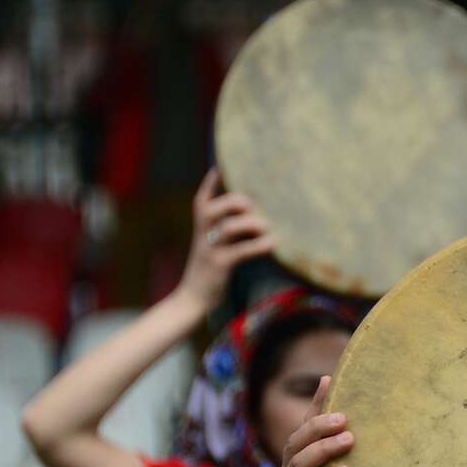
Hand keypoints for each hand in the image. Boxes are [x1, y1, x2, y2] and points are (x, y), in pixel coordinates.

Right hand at [176, 169, 274, 311]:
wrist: (193, 298)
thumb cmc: (212, 269)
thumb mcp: (216, 245)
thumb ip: (232, 229)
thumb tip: (258, 213)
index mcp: (201, 227)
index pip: (201, 200)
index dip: (210, 184)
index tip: (219, 167)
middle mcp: (203, 235)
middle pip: (211, 207)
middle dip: (236, 201)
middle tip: (255, 206)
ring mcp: (210, 250)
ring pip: (227, 227)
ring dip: (251, 223)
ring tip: (267, 227)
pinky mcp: (220, 266)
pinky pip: (240, 252)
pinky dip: (258, 246)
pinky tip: (273, 244)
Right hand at [273, 376, 354, 466]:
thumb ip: (355, 456)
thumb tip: (377, 422)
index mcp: (302, 464)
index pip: (306, 427)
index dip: (316, 404)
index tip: (329, 380)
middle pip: (297, 442)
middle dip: (319, 426)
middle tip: (346, 419)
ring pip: (297, 465)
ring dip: (323, 450)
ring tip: (349, 440)